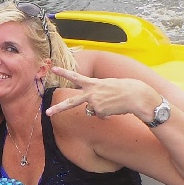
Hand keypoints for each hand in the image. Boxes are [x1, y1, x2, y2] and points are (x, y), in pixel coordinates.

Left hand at [45, 66, 159, 121]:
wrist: (135, 96)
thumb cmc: (124, 89)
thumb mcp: (108, 86)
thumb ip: (97, 94)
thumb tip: (92, 110)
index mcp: (93, 83)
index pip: (75, 76)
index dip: (64, 72)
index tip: (53, 68)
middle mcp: (91, 93)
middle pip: (71, 102)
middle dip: (59, 108)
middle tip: (47, 113)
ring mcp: (94, 103)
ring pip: (92, 111)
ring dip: (101, 109)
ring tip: (113, 103)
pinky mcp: (100, 111)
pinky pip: (101, 116)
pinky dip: (108, 114)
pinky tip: (115, 108)